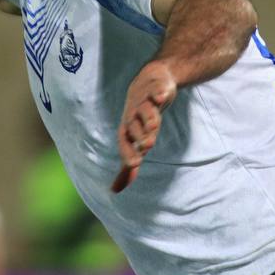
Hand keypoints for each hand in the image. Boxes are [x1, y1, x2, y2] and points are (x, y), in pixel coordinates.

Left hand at [111, 61, 177, 192]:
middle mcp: (134, 116)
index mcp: (128, 129)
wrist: (148, 82)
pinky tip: (160, 97)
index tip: (134, 164)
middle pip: (134, 126)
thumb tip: (114, 192)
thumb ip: (127, 168)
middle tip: (147, 146)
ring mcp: (145, 101)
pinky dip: (158, 94)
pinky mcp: (157, 89)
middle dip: (140, 135)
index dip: (128, 152)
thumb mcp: (133, 142)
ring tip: (154, 124)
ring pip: (145, 109)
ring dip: (149, 117)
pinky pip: (157, 91)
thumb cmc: (138, 118)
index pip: (125, 142)